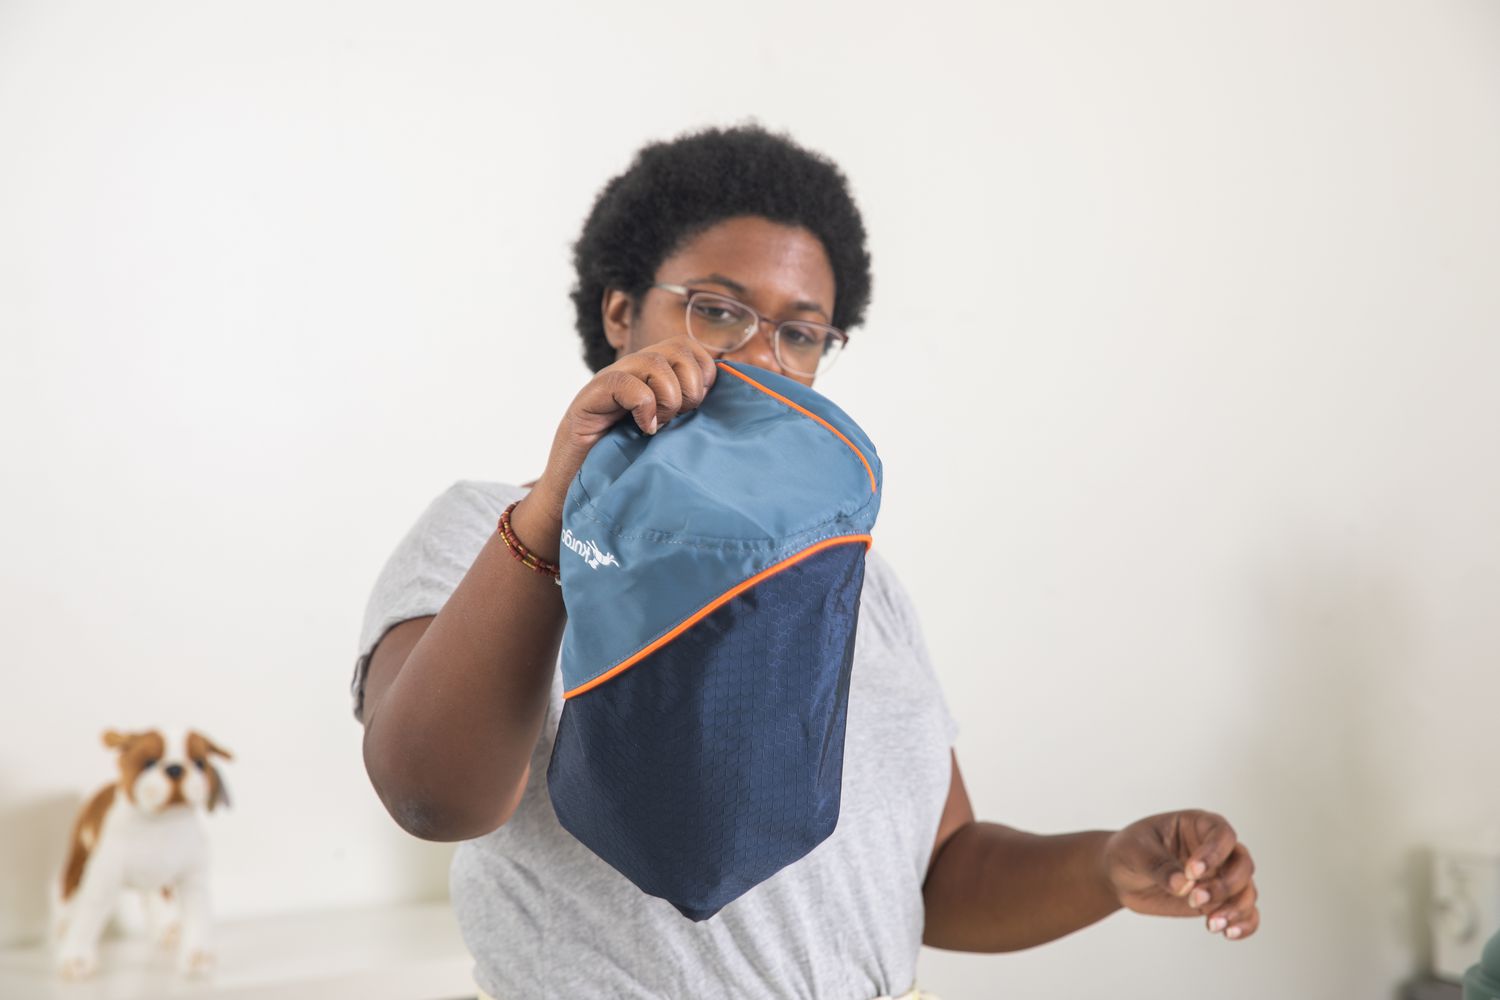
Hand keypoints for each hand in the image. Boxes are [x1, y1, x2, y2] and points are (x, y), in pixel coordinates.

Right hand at [530, 335, 718, 517]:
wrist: (575, 489)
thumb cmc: (625, 466)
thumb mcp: (668, 438)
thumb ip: (689, 417)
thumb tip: (725, 409)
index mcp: (653, 376)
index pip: (689, 347)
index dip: (704, 372)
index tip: (699, 407)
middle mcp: (632, 371)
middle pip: (677, 347)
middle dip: (691, 384)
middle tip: (681, 417)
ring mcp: (610, 381)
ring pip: (654, 362)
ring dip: (669, 397)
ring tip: (661, 425)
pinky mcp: (590, 397)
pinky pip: (625, 381)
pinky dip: (643, 406)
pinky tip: (644, 430)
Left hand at [1102, 809, 1259, 940]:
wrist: (1119, 875)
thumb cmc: (1128, 851)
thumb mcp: (1135, 851)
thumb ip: (1158, 865)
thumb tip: (1183, 886)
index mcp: (1197, 826)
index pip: (1222, 834)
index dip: (1214, 854)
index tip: (1192, 872)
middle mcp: (1216, 850)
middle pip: (1243, 864)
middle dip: (1226, 886)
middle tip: (1195, 899)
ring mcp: (1219, 876)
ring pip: (1247, 890)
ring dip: (1236, 909)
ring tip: (1211, 923)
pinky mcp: (1218, 901)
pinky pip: (1245, 913)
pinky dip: (1244, 924)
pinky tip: (1227, 933)